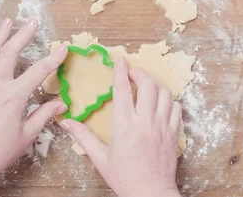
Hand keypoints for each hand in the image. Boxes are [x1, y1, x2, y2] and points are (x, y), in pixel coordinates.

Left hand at [0, 18, 67, 196]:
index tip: (63, 48)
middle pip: (10, 52)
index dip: (53, 59)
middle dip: (22, 34)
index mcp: (13, 96)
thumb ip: (43, 115)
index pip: (38, 71)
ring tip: (7, 22)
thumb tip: (60, 104)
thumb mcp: (27, 135)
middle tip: (32, 21)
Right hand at [59, 60, 181, 196]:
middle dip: (140, 73)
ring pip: (164, 93)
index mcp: (125, 125)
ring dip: (155, 86)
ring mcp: (162, 126)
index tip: (120, 60)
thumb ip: (83, 137)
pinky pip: (176, 107)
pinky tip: (161, 104)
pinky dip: (169, 100)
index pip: (123, 89)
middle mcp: (145, 121)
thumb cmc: (125, 178)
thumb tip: (66, 123)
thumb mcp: (100, 158)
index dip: (121, 71)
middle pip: (147, 85)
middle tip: (132, 74)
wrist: (151, 194)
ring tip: (146, 88)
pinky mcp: (173, 133)